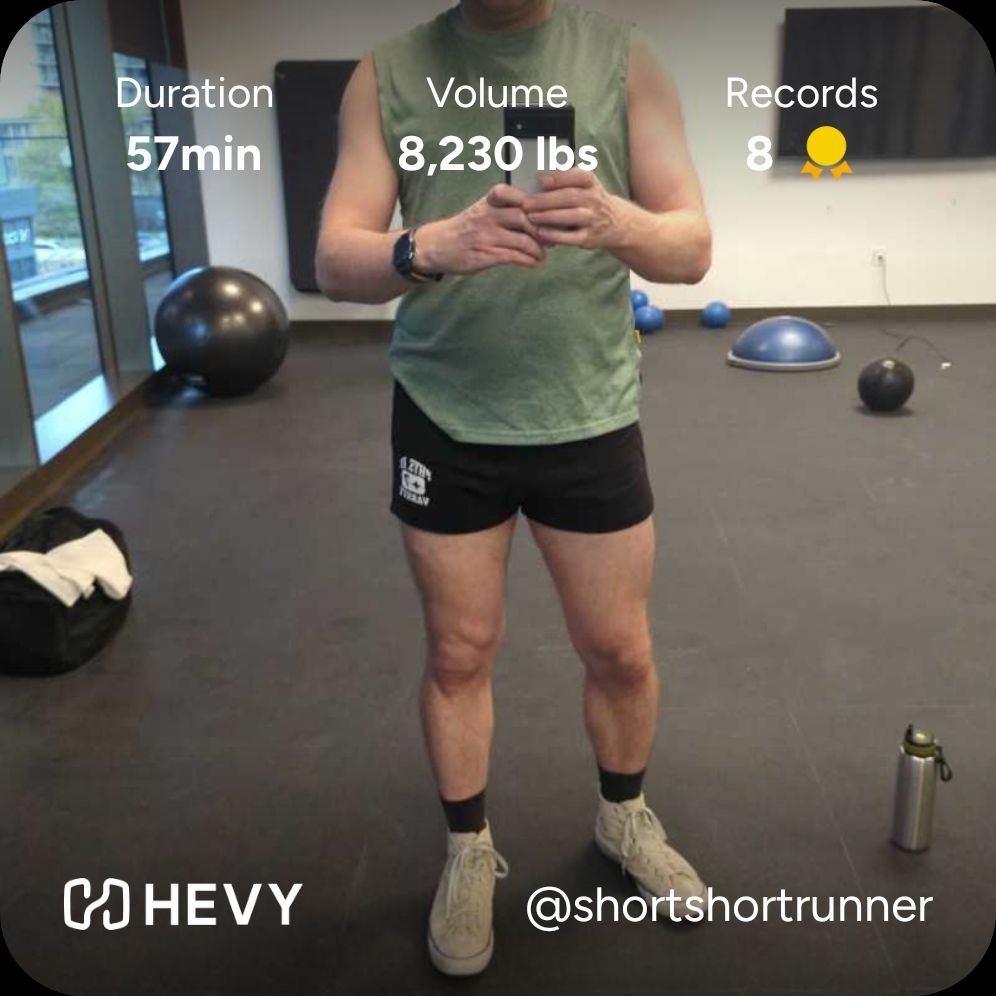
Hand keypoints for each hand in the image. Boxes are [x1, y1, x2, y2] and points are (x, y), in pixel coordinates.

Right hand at [415, 185, 545, 274]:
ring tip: (542, 254)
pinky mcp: (486, 255)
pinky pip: (514, 257)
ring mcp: (487, 236)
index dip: (538, 205)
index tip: (549, 214)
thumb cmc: (466, 228)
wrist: (436, 246)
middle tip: (552, 237)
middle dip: (544, 229)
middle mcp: (488, 216)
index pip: (518, 195)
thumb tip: (539, 213)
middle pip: (526, 217)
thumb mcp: (483, 210)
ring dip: (539, 249)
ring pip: (523, 240)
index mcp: (489, 201)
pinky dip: (529, 260)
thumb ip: (507, 208)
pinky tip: (533, 262)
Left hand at [523, 169, 626, 249]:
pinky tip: (541, 233)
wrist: (616, 223)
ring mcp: (592, 219)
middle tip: (526, 202)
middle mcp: (594, 199)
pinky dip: (555, 235)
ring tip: (530, 216)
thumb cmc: (590, 200)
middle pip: (570, 196)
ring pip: (571, 216)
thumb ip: (566, 178)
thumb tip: (538, 175)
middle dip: (546, 200)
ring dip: (548, 216)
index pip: (578, 176)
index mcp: (591, 182)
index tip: (541, 180)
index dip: (560, 178)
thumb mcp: (585, 185)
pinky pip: (571, 237)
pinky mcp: (588, 237)